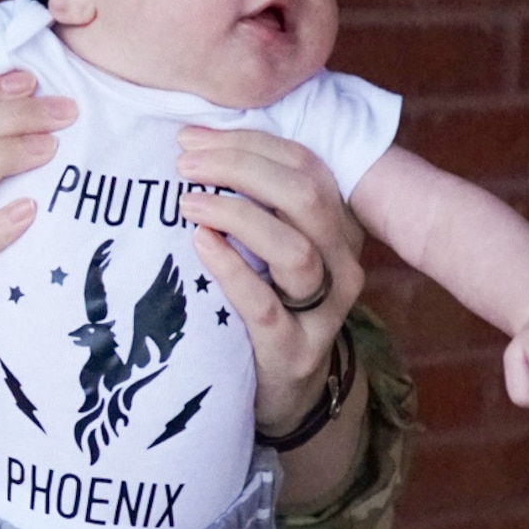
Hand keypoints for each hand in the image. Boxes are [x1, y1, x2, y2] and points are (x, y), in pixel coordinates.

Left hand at [176, 126, 363, 435]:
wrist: (286, 389)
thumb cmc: (270, 302)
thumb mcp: (273, 247)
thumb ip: (256, 200)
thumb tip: (195, 143)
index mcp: (338, 225)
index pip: (304, 164)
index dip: (248, 143)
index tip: (192, 138)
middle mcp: (342, 261)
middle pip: (304, 195)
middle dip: (241, 168)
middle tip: (186, 165)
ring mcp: (324, 309)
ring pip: (294, 248)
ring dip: (238, 216)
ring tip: (189, 203)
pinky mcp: (295, 349)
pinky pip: (265, 303)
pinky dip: (231, 269)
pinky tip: (201, 244)